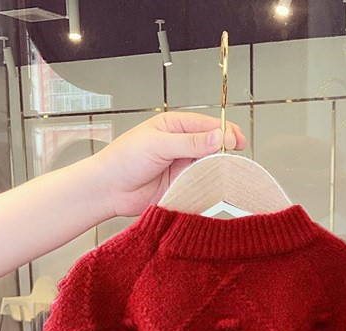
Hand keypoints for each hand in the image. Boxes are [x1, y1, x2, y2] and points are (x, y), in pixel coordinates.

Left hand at [96, 112, 246, 217]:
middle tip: (236, 158)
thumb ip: (190, 142)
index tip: (236, 141)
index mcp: (173, 126)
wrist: (109, 190)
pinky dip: (208, 185)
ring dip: (217, 169)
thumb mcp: (158, 144)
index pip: (206, 125)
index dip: (224, 131)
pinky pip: (200, 184)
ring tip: (227, 173)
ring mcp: (180, 166)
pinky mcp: (180, 185)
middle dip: (225, 150)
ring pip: (208, 165)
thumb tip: (218, 136)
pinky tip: (214, 186)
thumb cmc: (123, 160)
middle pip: (211, 145)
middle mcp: (179, 145)